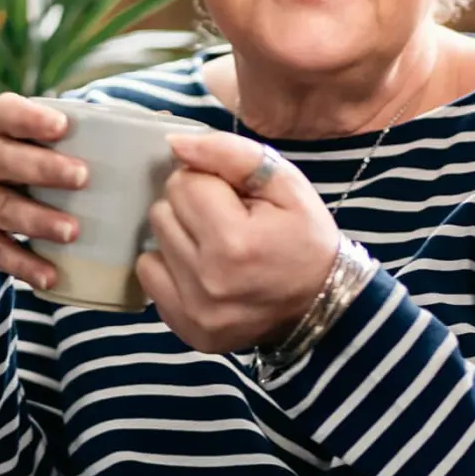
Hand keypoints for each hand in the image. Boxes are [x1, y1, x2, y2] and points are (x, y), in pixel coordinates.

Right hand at [0, 95, 89, 302]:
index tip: (63, 126)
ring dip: (38, 220)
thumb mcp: (20, 150)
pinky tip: (50, 275)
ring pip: (1, 209)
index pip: (3, 113)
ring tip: (73, 231)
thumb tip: (156, 127)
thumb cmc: (8, 176)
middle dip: (42, 167)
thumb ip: (71, 138)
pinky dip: (24, 265)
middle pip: (1, 160)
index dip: (30, 118)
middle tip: (83, 177)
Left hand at [137, 132, 339, 352]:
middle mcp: (207, 281)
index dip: (208, 181)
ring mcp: (194, 312)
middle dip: (191, 207)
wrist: (324, 304)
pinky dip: (171, 268)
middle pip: (162, 212)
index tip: (234, 197)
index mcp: (234, 241)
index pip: (184, 182)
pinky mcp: (187, 329)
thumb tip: (175, 145)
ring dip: (179, 237)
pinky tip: (202, 270)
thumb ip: (230, 154)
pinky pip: (150, 279)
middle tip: (225, 220)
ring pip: (151, 243)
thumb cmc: (307, 238)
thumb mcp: (287, 184)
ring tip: (215, 245)